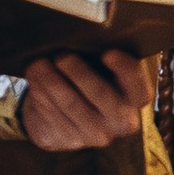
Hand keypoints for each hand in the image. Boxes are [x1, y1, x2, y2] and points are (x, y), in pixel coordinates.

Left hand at [21, 47, 149, 152]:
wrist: (69, 116)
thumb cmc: (91, 80)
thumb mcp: (103, 70)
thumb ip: (103, 57)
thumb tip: (86, 35)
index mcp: (136, 98)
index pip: (139, 86)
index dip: (125, 70)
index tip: (108, 53)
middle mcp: (121, 120)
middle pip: (101, 95)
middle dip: (79, 74)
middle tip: (62, 56)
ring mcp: (95, 134)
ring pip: (72, 106)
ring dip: (52, 83)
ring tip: (37, 65)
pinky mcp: (69, 139)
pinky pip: (53, 115)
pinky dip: (41, 95)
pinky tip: (35, 81)